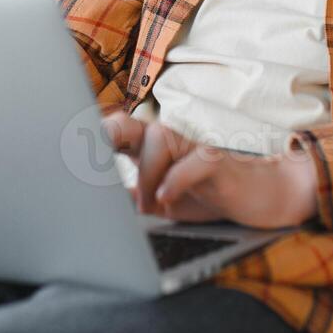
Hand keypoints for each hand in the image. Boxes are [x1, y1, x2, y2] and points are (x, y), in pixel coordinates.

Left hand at [100, 111, 317, 228]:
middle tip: (91, 150)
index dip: (93, 137)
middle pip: (132, 126)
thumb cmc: (212, 196)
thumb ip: (134, 199)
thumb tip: (95, 205)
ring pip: (160, 140)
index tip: (66, 148)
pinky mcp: (219, 162)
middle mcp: (170, 142)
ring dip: (147, 174)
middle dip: (107, 133)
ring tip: (150, 205)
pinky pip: (194, 162)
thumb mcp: (166, 203)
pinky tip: (166, 199)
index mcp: (153, 151)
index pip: (118, 135)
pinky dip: (177, 179)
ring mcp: (194, 148)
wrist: (266, 197)